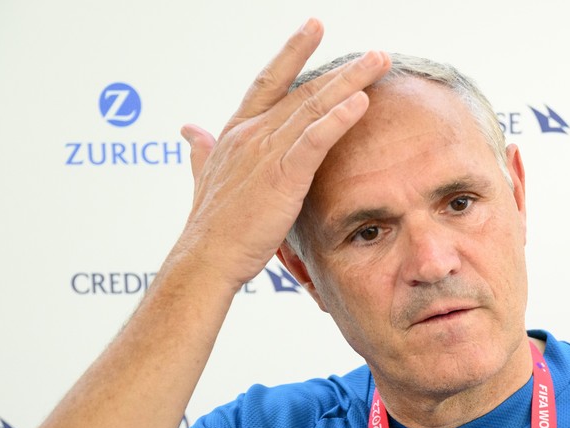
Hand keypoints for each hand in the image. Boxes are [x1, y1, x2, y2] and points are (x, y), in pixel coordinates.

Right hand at [174, 20, 389, 289]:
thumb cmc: (211, 226)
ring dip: (350, 82)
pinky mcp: (282, 175)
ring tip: (379, 62)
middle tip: (375, 52)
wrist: (207, 257)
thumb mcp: (204, 178)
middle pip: (304, 90)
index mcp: (237, 132)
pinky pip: (314, 139)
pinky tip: (361, 101)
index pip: (269, 81)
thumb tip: (190, 129)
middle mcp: (252, 133)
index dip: (293, 53)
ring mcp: (266, 151)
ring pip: (314, 106)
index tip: (314, 28)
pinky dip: (338, 119)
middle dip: (342, 69)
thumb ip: (202, 151)